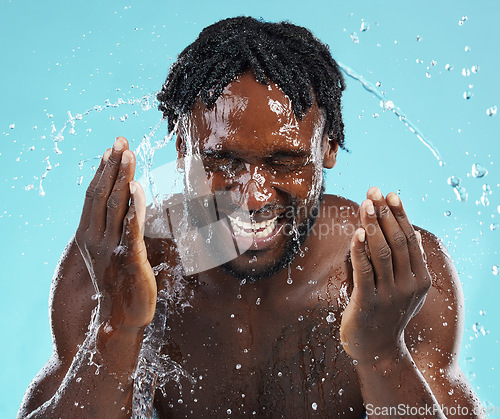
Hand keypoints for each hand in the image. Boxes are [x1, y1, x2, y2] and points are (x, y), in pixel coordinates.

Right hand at [75, 137, 156, 332]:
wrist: (118, 317)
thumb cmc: (117, 283)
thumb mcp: (109, 252)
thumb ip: (112, 229)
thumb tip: (121, 206)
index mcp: (89, 235)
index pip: (93, 196)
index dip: (102, 172)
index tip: (109, 149)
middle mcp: (96, 238)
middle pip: (101, 195)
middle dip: (111, 166)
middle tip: (119, 141)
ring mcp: (111, 248)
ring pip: (114, 206)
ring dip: (121, 178)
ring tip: (127, 155)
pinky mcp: (129, 258)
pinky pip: (130, 229)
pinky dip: (133, 207)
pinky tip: (137, 189)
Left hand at [340, 187, 430, 362]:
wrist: (377, 350)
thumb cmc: (384, 312)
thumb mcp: (399, 286)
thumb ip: (399, 261)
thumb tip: (403, 231)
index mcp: (419, 278)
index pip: (410, 239)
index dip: (399, 214)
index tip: (389, 194)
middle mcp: (409, 285)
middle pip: (397, 241)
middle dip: (385, 213)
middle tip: (373, 191)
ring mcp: (390, 295)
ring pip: (381, 252)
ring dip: (372, 224)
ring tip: (364, 204)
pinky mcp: (369, 303)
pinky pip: (364, 271)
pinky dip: (360, 250)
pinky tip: (357, 232)